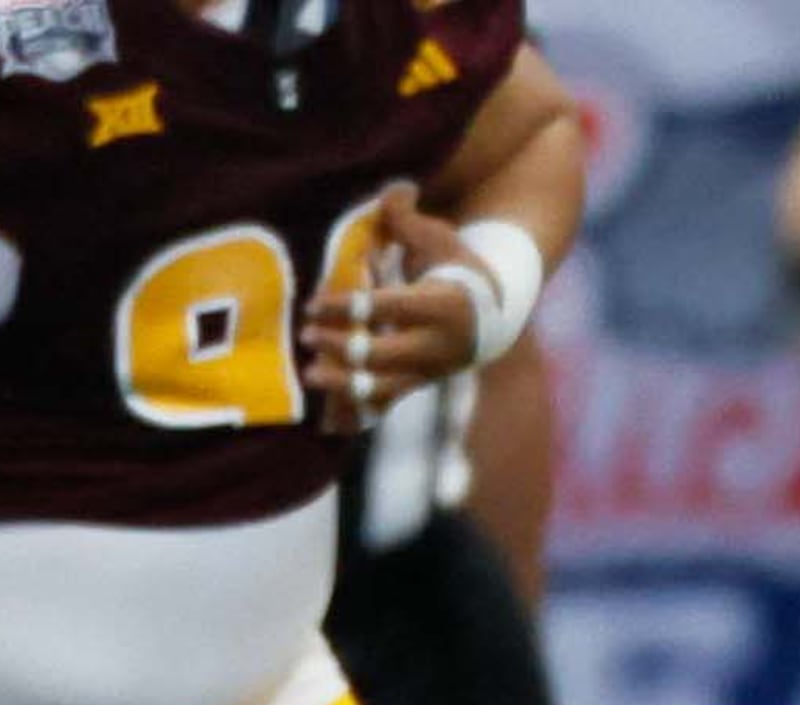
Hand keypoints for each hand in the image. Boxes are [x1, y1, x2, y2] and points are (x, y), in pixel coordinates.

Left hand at [303, 186, 509, 430]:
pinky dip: (358, 412)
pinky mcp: (420, 385)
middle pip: (384, 353)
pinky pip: (386, 403)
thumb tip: (392, 188)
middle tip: (307, 336)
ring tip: (311, 376)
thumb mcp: (439, 238)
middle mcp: (439, 346)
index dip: (349, 308)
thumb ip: (407, 220)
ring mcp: (430, 371)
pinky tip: (328, 421)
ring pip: (385, 386)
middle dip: (343, 346)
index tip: (316, 305)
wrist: (492, 315)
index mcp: (444, 306)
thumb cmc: (456, 266)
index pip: (389, 309)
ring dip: (345, 384)